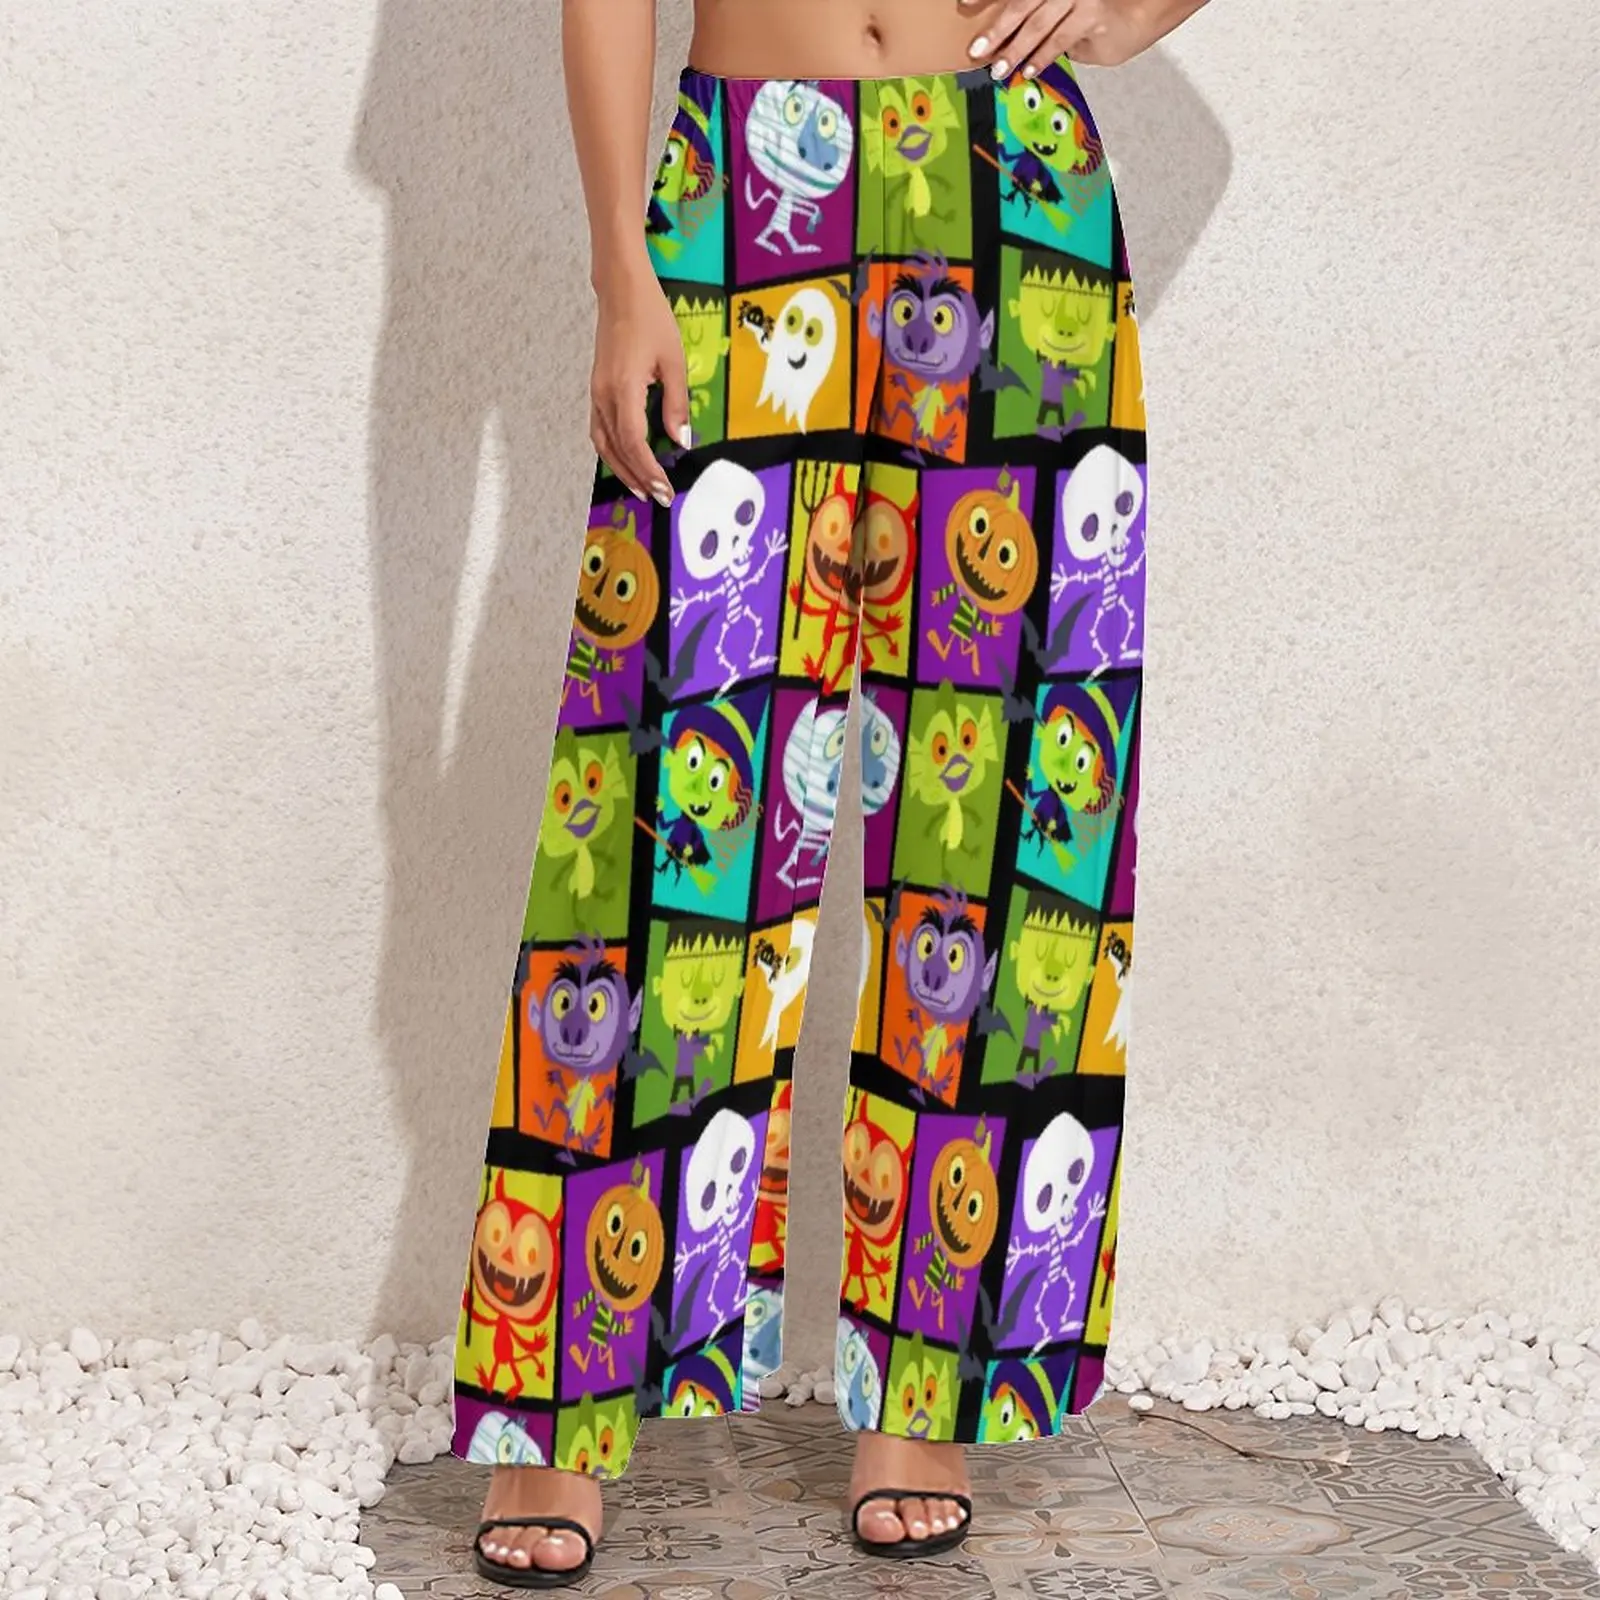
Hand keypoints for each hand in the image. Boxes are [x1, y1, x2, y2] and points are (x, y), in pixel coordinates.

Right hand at [590, 268, 691, 505]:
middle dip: (638, 478)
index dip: (649, 471)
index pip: (634, 443)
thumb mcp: (673, 361)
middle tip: (659, 499)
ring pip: (603, 444)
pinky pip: (600, 430)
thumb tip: (681, 440)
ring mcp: (596, 393)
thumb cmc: (650, 318)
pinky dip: (612, 451)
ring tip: (640, 489)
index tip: (665, 489)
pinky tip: (626, 462)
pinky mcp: (597, 390)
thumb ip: (676, 404)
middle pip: (617, 450)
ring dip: (621, 470)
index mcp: (623, 389)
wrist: (620, 291)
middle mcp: (604, 396)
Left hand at [963, 0, 1156, 74]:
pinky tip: (1027, 70)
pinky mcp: (1093, 15)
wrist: (1149, 5)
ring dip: (1016, 49)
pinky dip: (1041, 57)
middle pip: (1021, 3)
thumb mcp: (1070, 7)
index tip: (964, 3)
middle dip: (996, 28)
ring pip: (1038, 23)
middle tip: (976, 49)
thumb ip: (1045, 16)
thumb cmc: (1106, 8)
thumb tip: (1014, 38)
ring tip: (999, 69)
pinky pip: (1060, 39)